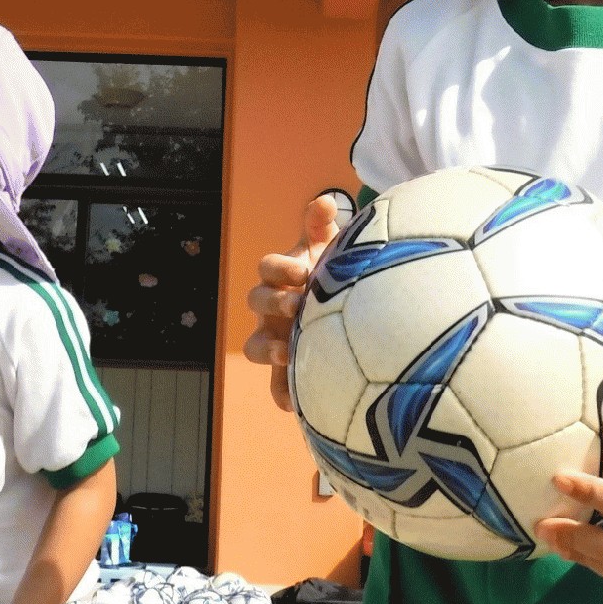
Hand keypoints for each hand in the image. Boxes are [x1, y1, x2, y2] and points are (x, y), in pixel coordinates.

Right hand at [244, 194, 344, 411]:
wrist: (347, 313)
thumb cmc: (332, 275)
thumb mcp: (329, 249)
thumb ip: (321, 225)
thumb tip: (323, 200)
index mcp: (281, 276)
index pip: (268, 268)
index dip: (280, 269)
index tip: (302, 272)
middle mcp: (271, 307)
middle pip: (257, 301)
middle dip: (273, 303)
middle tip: (297, 306)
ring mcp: (275, 338)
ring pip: (255, 346)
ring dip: (267, 349)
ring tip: (287, 354)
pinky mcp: (287, 369)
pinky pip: (276, 387)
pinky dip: (283, 394)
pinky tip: (296, 403)